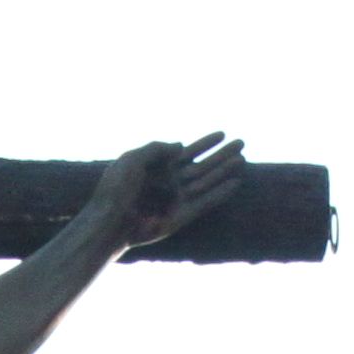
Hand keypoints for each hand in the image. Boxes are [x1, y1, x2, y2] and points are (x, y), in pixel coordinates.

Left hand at [99, 133, 247, 251]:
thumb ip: (158, 148)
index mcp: (157, 167)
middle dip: (222, 154)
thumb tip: (181, 145)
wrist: (111, 220)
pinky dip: (220, 193)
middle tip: (242, 143)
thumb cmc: (116, 189)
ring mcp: (176, 199)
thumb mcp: (133, 158)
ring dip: (225, 170)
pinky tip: (236, 183)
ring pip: (207, 181)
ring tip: (243, 159)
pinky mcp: (181, 216)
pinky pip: (205, 202)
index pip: (187, 151)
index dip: (205, 143)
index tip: (222, 133)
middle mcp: (170, 182)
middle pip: (202, 165)